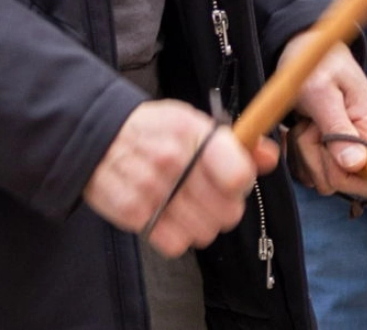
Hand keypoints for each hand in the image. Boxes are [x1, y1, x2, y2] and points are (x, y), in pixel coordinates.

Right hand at [85, 99, 278, 257]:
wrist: (96, 136)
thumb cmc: (153, 130)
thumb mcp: (193, 122)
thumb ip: (236, 141)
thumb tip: (270, 156)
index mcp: (192, 132)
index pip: (238, 175)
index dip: (242, 182)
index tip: (234, 179)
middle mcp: (173, 161)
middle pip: (228, 212)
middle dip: (226, 207)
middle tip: (211, 196)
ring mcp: (152, 190)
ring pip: (205, 233)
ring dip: (203, 224)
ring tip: (189, 206)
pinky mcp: (133, 214)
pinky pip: (176, 244)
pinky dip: (176, 235)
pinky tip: (169, 216)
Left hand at [278, 31, 366, 197]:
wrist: (304, 51)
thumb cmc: (315, 66)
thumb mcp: (321, 93)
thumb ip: (337, 129)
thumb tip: (356, 165)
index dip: (350, 178)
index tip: (328, 154)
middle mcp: (364, 141)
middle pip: (343, 183)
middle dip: (317, 160)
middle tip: (309, 127)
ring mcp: (346, 148)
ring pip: (323, 179)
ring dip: (304, 154)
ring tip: (305, 123)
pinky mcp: (329, 152)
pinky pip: (310, 172)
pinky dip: (298, 154)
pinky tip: (300, 129)